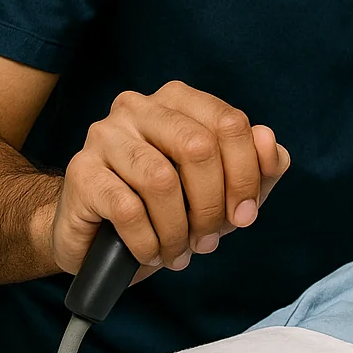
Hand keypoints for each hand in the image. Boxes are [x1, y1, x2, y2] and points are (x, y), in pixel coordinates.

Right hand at [49, 81, 289, 275]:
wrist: (94, 235)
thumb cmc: (164, 206)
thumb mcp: (222, 188)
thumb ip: (258, 166)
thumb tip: (270, 144)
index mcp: (178, 99)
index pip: (230, 123)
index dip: (247, 174)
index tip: (244, 215)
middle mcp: (139, 107)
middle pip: (198, 147)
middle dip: (212, 205)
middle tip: (209, 240)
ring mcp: (106, 135)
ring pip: (162, 180)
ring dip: (178, 230)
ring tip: (178, 252)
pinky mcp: (82, 172)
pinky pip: (127, 209)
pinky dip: (148, 241)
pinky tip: (150, 252)